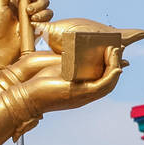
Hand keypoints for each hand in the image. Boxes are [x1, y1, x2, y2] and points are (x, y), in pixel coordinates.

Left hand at [5, 46, 125, 115]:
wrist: (26, 95)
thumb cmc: (38, 83)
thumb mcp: (59, 70)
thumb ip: (70, 63)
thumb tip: (75, 50)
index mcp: (80, 90)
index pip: (102, 78)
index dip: (110, 65)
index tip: (111, 50)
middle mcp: (85, 94)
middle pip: (109, 80)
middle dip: (116, 63)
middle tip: (116, 49)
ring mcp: (84, 95)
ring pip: (109, 83)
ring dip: (115, 66)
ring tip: (115, 51)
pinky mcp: (81, 93)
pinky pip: (104, 85)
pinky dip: (111, 75)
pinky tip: (115, 65)